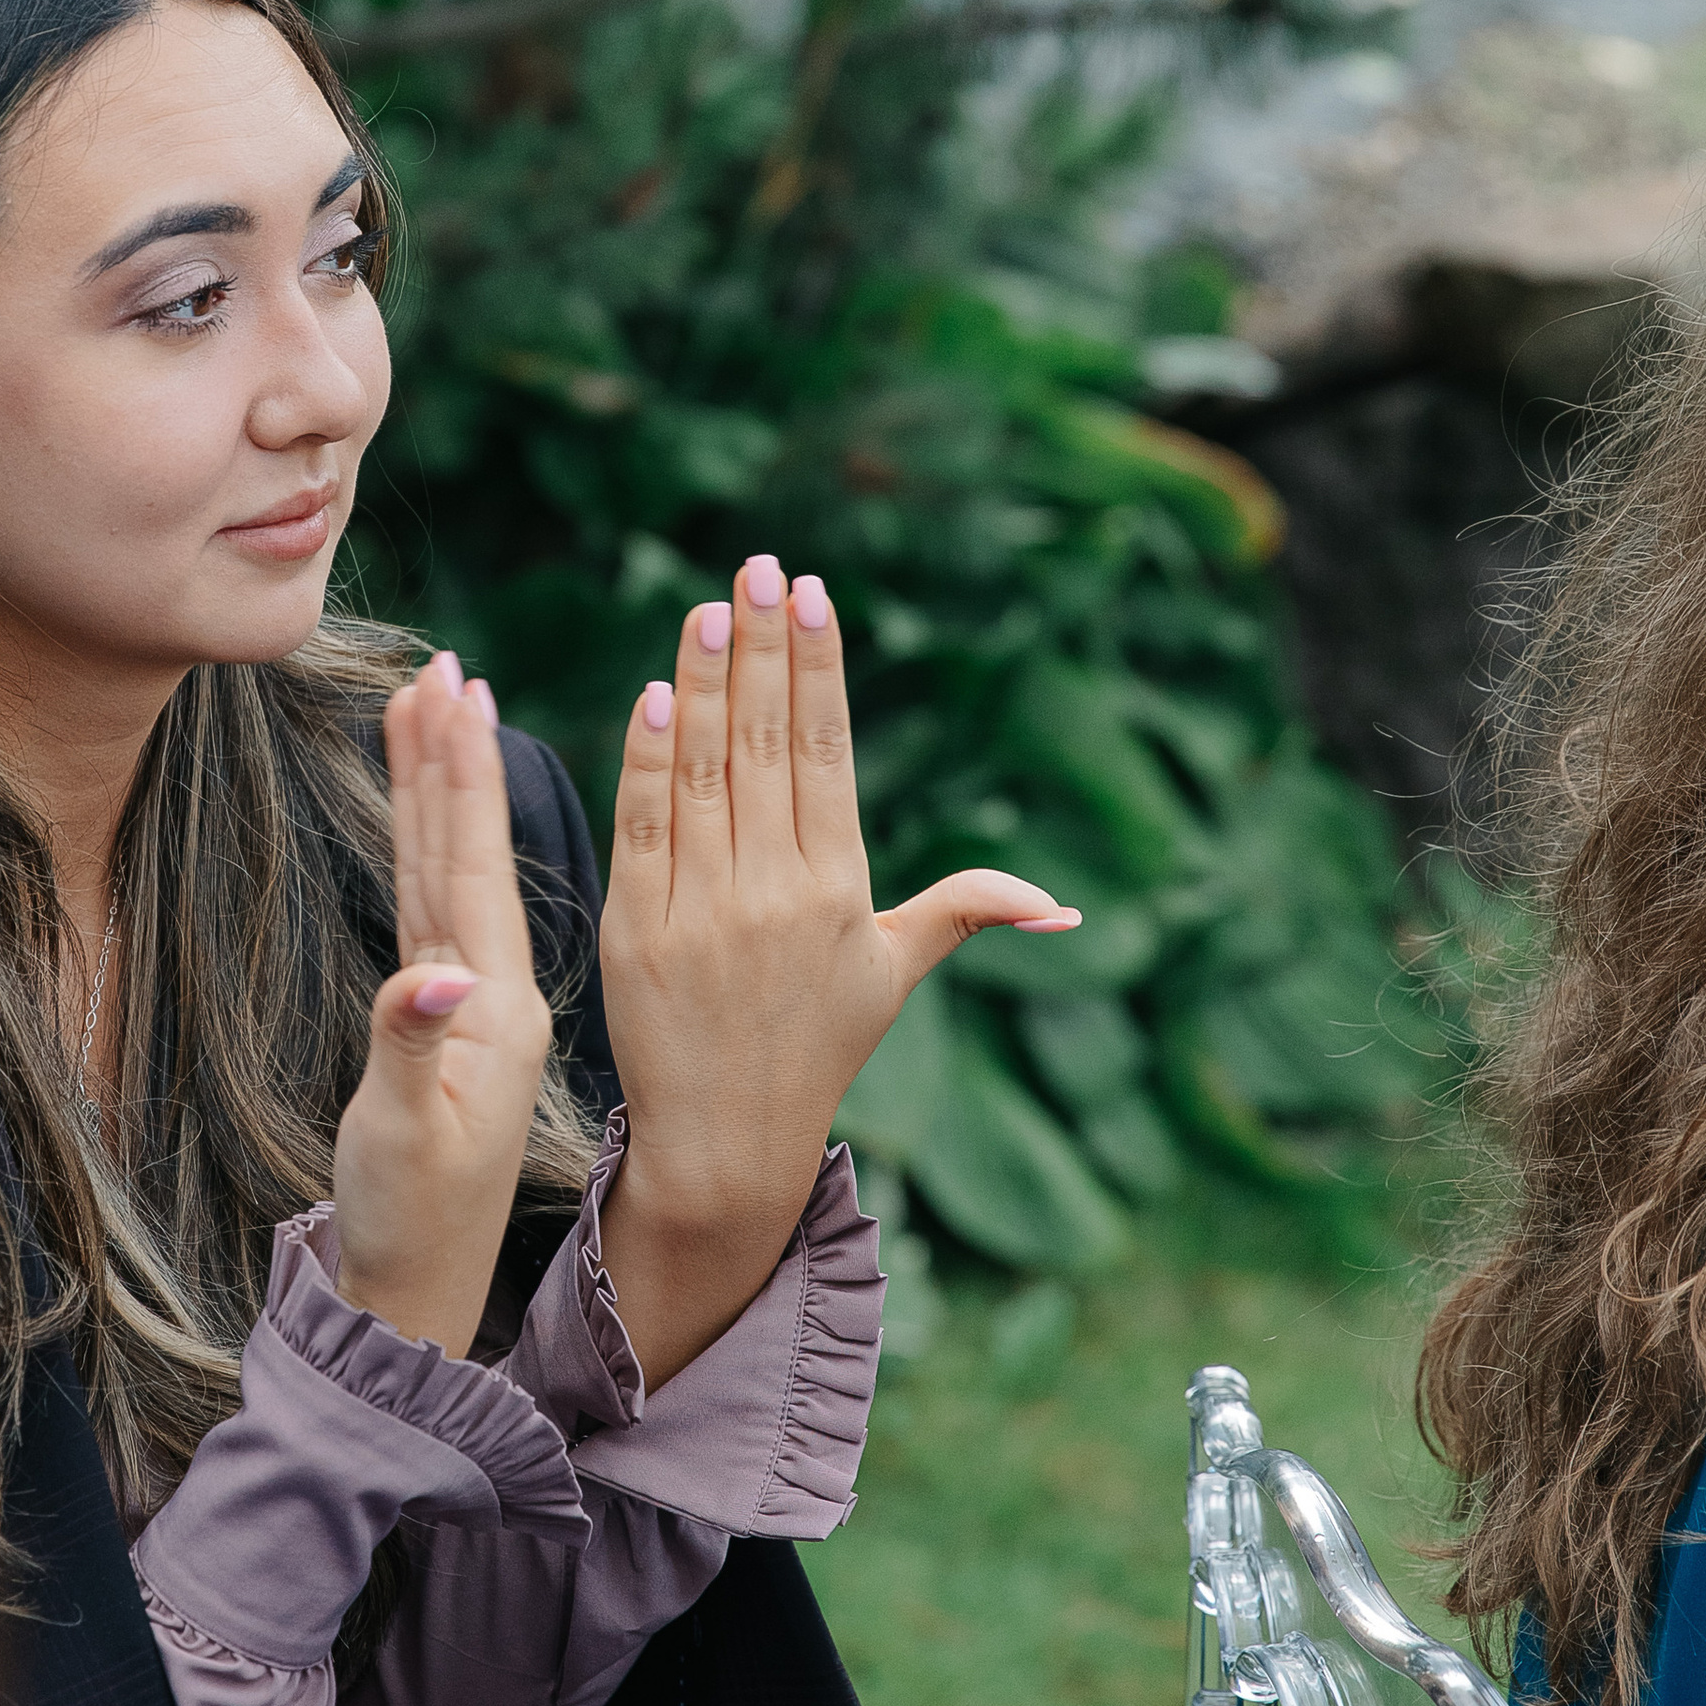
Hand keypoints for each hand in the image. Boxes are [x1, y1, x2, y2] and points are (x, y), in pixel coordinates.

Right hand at [329, 653, 554, 1356]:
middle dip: (450, 755)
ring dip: (439, 791)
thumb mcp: (408, 1134)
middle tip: (444, 663)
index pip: (469, 864)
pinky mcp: (442, 1020)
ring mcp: (467, 1003)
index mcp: (493, 1004)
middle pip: (464, 848)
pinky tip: (426, 816)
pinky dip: (427, 853)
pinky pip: (435, 912)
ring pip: (448, 872)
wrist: (420, 1284)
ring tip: (431, 708)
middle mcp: (488, 990)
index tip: (453, 687)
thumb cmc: (408, 1217)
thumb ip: (412, 1046)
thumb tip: (433, 976)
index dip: (456, 775)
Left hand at [598, 555, 1078, 1387]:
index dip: (819, 668)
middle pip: (767, 743)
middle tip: (756, 565)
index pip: (828, 753)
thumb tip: (1066, 908)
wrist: (725, 1140)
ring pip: (703, 770)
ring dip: (704, 682)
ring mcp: (702, 908)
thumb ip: (964, 914)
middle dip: (763, 647)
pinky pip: (645, 826)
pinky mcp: (638, 929)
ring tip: (707, 609)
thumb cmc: (815, 1047)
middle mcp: (776, 890)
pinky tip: (654, 694)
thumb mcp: (893, 974)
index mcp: (839, 887)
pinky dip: (647, 758)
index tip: (812, 592)